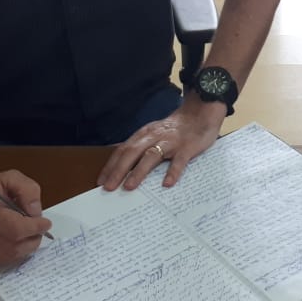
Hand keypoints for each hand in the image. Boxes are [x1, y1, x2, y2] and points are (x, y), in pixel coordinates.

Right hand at [0, 169, 51, 266]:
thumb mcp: (7, 178)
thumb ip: (27, 190)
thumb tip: (36, 212)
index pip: (16, 228)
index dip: (35, 228)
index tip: (45, 223)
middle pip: (14, 247)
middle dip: (32, 239)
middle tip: (38, 230)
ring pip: (8, 257)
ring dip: (23, 247)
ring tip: (25, 234)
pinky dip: (9, 253)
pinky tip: (9, 241)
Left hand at [97, 98, 225, 191]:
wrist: (201, 112)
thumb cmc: (175, 128)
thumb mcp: (154, 133)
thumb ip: (141, 146)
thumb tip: (122, 166)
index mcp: (145, 134)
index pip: (123, 149)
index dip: (111, 165)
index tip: (100, 181)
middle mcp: (154, 136)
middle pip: (133, 152)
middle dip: (119, 170)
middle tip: (108, 188)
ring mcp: (171, 141)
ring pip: (152, 155)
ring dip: (139, 171)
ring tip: (130, 186)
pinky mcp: (187, 147)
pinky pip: (179, 160)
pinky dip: (173, 171)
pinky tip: (167, 184)